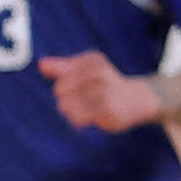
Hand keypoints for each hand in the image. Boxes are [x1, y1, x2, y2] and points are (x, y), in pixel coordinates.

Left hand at [39, 52, 162, 131]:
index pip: (64, 74)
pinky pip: (80, 117)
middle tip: (71, 101)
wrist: (139, 99)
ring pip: (69, 104)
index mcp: (94, 61)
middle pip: (63, 88)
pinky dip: (77, 119)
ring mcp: (105, 93)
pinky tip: (81, 118)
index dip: (62, 83)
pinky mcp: (109, 111)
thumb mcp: (87, 69)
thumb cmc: (107, 83)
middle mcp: (100, 74)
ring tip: (75, 111)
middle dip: (64, 97)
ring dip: (69, 109)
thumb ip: (62, 66)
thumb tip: (41, 64)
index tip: (70, 88)